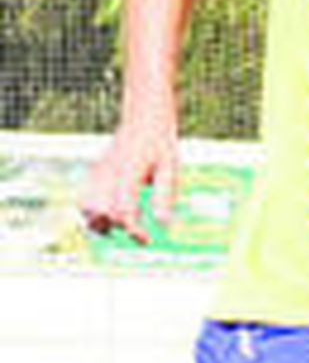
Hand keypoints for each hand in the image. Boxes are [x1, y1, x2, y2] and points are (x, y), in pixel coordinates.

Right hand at [79, 122, 178, 244]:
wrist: (143, 123)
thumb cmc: (160, 148)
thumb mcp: (170, 169)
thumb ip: (165, 196)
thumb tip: (162, 225)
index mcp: (129, 171)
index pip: (122, 207)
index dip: (132, 229)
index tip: (146, 239)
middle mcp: (107, 172)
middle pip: (97, 210)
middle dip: (115, 227)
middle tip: (139, 233)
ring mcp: (97, 172)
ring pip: (84, 206)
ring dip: (100, 223)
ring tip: (122, 226)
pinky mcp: (93, 175)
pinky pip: (83, 200)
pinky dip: (93, 214)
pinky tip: (113, 217)